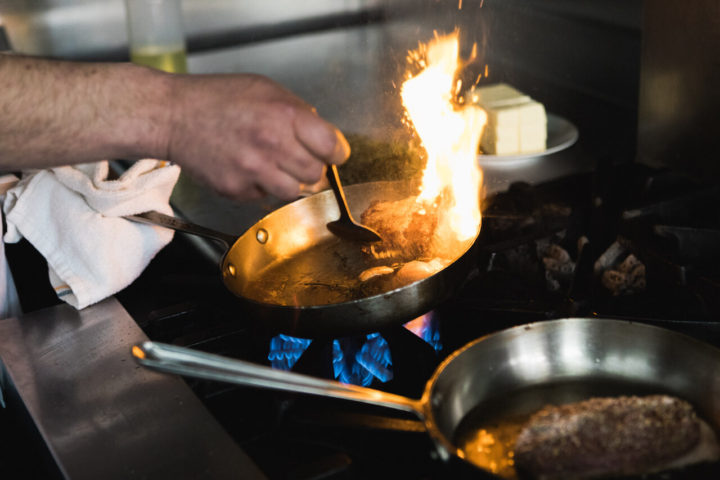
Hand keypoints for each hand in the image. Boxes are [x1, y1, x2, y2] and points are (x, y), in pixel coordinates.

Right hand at [164, 73, 349, 200]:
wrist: (173, 115)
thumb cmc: (217, 98)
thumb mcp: (266, 89)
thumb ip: (298, 112)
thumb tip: (321, 135)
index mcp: (285, 115)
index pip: (333, 147)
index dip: (335, 153)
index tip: (332, 154)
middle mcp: (272, 145)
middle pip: (317, 174)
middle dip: (311, 167)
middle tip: (296, 157)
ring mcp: (253, 171)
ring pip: (294, 192)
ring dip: (289, 182)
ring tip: (273, 165)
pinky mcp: (236, 189)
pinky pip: (264, 197)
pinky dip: (262, 187)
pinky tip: (248, 168)